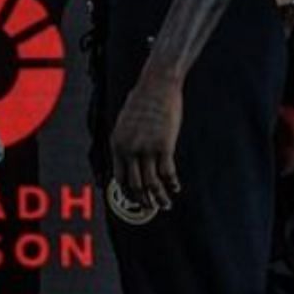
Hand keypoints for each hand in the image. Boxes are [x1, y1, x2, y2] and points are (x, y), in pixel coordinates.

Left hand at [111, 72, 182, 213]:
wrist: (157, 85)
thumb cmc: (143, 100)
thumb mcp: (126, 122)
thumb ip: (126, 141)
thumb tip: (131, 158)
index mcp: (117, 144)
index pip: (119, 178)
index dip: (128, 193)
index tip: (136, 200)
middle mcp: (129, 149)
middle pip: (136, 185)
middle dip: (143, 201)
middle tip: (151, 208)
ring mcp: (146, 149)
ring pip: (151, 184)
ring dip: (159, 198)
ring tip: (165, 205)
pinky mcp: (164, 146)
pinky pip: (167, 172)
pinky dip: (172, 184)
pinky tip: (176, 187)